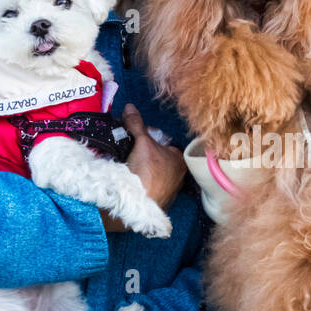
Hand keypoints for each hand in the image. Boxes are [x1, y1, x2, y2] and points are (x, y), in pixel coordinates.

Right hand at [100, 104, 186, 231]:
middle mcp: (179, 176)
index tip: (139, 138)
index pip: (167, 144)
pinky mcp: (158, 202)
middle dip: (148, 155)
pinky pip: (150, 187)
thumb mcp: (141, 141)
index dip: (152, 139)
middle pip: (160, 159)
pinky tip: (132, 181)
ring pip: (156, 174)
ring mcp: (169, 190)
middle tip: (133, 151)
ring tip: (131, 166)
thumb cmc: (147, 171)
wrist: (139, 203)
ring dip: (145, 170)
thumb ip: (136, 124)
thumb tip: (130, 107)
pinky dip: (142, 183)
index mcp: (180, 160)